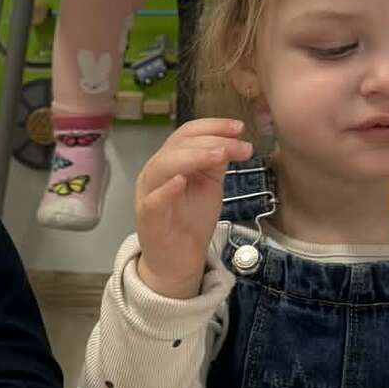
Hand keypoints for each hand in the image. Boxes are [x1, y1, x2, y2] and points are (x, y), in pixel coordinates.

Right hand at [134, 118, 252, 299]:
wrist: (178, 261)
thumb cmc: (191, 222)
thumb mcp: (209, 185)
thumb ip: (215, 163)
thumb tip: (231, 140)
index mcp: (169, 161)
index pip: (186, 133)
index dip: (212, 126)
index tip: (239, 128)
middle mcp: (155, 172)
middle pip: (177, 145)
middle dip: (211, 140)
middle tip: (240, 145)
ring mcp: (149, 194)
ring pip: (164, 166)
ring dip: (194, 157)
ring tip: (221, 155)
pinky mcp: (148, 218)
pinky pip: (154, 199)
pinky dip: (167, 188)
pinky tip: (182, 180)